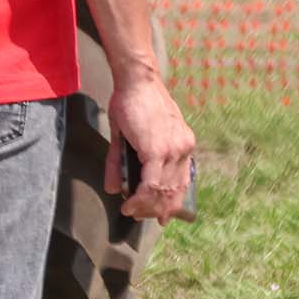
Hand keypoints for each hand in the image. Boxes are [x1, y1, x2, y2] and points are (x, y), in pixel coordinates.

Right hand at [105, 68, 197, 221]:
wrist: (136, 81)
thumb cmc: (133, 103)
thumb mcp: (131, 136)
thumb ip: (123, 164)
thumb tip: (114, 189)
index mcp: (183, 144)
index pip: (181, 182)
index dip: (172, 203)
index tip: (162, 217)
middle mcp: (183, 148)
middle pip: (173, 191)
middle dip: (156, 209)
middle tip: (139, 216)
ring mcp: (173, 149)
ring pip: (162, 191)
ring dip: (146, 207)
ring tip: (132, 212)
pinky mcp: (158, 150)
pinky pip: (151, 184)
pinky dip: (140, 198)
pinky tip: (130, 204)